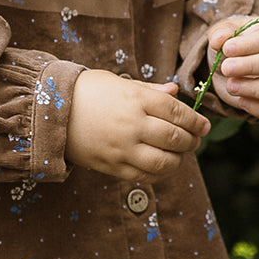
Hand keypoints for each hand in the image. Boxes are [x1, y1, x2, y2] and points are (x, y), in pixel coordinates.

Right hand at [65, 70, 209, 182]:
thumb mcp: (120, 83)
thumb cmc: (88, 93)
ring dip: (178, 160)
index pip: (177, 112)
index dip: (195, 121)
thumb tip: (176, 94)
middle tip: (195, 141)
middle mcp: (132, 125)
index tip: (204, 126)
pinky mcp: (113, 167)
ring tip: (180, 155)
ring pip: (164, 162)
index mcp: (136, 99)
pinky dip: (159, 173)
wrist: (54, 114)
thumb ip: (150, 91)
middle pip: (175, 138)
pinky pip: (144, 175)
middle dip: (191, 141)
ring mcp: (123, 149)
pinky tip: (162, 166)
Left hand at [206, 17, 258, 120]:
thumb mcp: (226, 34)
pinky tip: (240, 101)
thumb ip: (221, 32)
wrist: (237, 67)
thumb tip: (218, 40)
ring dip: (254, 88)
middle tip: (226, 69)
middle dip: (251, 66)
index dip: (249, 44)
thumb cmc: (235, 46)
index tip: (227, 49)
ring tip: (231, 86)